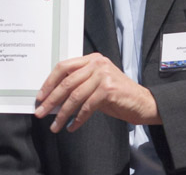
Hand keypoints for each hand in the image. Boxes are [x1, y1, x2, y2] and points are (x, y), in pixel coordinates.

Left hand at [33, 52, 161, 132]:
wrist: (144, 103)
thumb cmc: (118, 96)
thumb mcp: (96, 84)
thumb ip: (78, 85)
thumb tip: (53, 98)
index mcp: (92, 59)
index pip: (64, 67)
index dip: (49, 82)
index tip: (40, 96)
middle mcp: (97, 63)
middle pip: (66, 82)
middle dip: (51, 99)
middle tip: (41, 111)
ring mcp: (103, 75)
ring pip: (75, 96)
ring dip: (62, 113)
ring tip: (54, 125)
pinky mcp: (109, 89)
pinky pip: (87, 106)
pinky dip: (77, 119)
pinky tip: (71, 126)